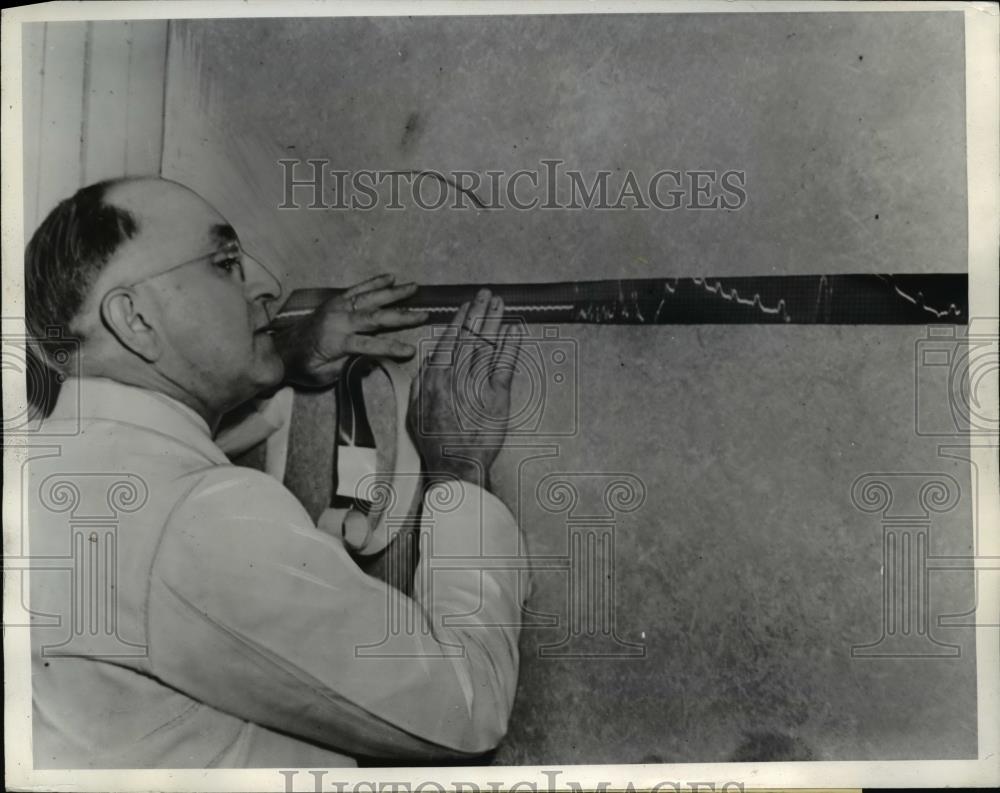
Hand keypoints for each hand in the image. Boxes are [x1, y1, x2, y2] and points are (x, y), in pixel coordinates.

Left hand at [274, 274, 428, 386]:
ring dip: (394, 293)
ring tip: (414, 287)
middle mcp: (339, 320)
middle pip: (375, 317)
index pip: (370, 345)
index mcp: (337, 341)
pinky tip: (391, 277)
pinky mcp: (336, 301)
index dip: (391, 348)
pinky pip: (358, 289)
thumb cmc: (303, 367)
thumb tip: (372, 362)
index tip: (411, 350)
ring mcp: (338, 307)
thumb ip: (348, 367)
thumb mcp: (324, 376)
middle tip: (423, 314)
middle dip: (401, 316)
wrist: (280, 350)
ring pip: (370, 298)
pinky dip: (375, 282)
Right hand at [407, 289, 521, 488]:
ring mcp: (477, 385)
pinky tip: (514, 330)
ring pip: (486, 345)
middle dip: (479, 312)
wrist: (456, 464)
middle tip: (486, 295)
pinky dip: (510, 346)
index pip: (449, 340)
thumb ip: (419, 384)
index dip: (459, 320)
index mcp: (434, 378)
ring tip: (500, 304)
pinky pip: (505, 365)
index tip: (466, 306)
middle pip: (469, 337)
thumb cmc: (435, 443)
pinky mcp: (497, 396)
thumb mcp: (414, 412)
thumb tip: (427, 362)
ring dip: (494, 321)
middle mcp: (455, 377)